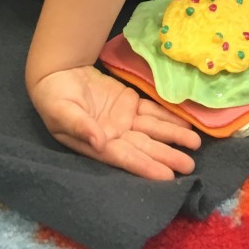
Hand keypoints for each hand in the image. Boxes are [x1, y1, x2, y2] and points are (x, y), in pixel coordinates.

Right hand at [27, 65, 200, 179]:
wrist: (58, 73)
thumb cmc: (53, 97)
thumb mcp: (60, 111)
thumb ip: (79, 126)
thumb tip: (98, 142)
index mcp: (97, 143)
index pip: (125, 157)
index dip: (145, 166)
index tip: (166, 175)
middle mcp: (115, 136)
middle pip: (144, 147)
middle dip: (167, 156)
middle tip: (189, 165)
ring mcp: (124, 120)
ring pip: (153, 130)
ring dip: (174, 137)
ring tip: (195, 145)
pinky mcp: (129, 104)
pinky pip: (152, 112)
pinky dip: (169, 118)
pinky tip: (186, 124)